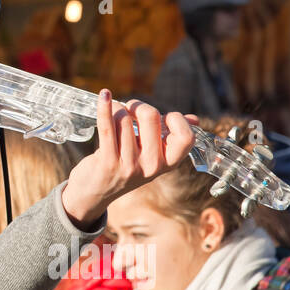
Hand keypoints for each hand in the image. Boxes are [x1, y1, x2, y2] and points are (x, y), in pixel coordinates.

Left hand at [61, 90, 198, 227]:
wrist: (95, 193)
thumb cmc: (126, 167)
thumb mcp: (151, 156)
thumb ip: (170, 137)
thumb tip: (194, 119)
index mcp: (167, 163)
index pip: (186, 137)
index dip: (175, 119)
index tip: (161, 116)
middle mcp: (152, 166)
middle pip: (150, 116)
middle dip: (137, 106)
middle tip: (129, 110)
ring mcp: (130, 165)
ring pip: (124, 118)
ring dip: (116, 108)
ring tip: (112, 112)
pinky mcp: (108, 162)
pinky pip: (106, 126)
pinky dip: (104, 107)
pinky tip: (104, 95)